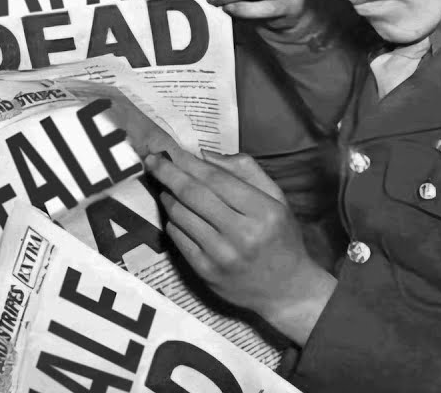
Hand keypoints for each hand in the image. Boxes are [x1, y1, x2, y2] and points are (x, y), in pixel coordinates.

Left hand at [143, 149, 334, 344]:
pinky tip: (176, 212)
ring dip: (168, 195)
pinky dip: (173, 220)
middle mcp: (242, 234)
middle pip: (193, 194)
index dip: (188, 162)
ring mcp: (221, 255)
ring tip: (165, 186)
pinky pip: (178, 237)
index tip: (170, 151)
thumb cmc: (280, 238)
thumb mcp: (276, 199)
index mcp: (264, 212)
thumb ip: (245, 170)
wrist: (287, 290)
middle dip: (168, 173)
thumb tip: (205, 155)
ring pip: (181, 214)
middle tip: (153, 160)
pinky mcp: (205, 272)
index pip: (216, 179)